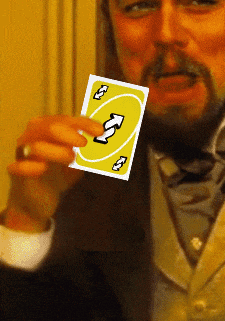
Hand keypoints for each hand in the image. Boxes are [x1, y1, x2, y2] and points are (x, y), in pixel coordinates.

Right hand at [4, 116, 103, 232]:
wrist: (38, 200)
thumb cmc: (59, 174)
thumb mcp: (78, 161)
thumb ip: (91, 152)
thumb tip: (111, 143)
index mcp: (49, 129)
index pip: (67, 120)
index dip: (84, 123)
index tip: (100, 131)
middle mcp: (33, 136)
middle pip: (49, 126)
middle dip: (69, 133)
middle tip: (84, 143)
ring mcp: (23, 154)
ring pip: (36, 145)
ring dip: (56, 151)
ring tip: (72, 158)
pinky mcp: (16, 173)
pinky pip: (19, 166)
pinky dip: (30, 166)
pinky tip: (42, 169)